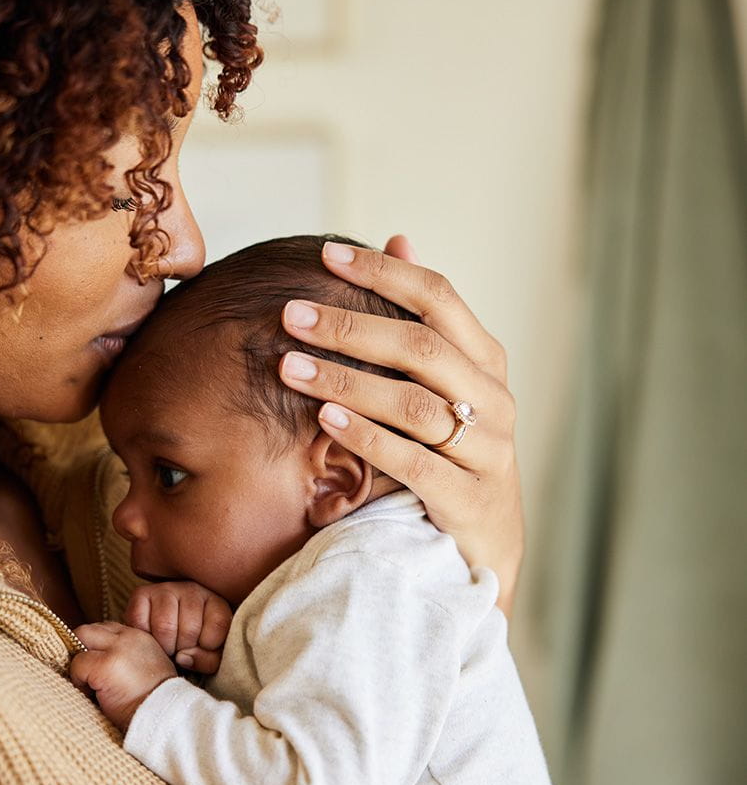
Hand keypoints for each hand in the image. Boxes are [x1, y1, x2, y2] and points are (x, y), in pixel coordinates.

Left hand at [71, 622, 176, 731]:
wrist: (164, 719)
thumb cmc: (154, 702)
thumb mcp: (148, 668)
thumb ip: (127, 656)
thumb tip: (99, 657)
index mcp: (141, 637)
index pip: (106, 629)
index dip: (96, 647)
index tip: (97, 667)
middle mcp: (129, 637)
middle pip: (89, 629)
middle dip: (82, 650)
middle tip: (88, 675)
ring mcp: (116, 649)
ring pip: (80, 640)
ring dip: (80, 664)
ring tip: (91, 686)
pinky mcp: (105, 665)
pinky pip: (77, 664)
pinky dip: (79, 680)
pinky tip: (94, 695)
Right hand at [125, 581, 232, 673]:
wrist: (169, 632)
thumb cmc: (194, 646)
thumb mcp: (212, 655)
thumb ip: (209, 660)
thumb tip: (182, 657)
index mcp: (215, 601)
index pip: (218, 626)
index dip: (208, 647)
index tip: (202, 648)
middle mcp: (192, 590)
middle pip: (190, 629)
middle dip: (183, 649)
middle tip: (181, 649)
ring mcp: (165, 589)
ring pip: (164, 627)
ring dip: (164, 646)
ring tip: (167, 646)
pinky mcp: (141, 594)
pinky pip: (140, 622)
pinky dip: (145, 638)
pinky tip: (152, 638)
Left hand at [279, 236, 523, 616]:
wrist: (485, 546)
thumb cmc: (451, 450)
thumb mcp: (444, 382)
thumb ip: (422, 318)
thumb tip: (399, 238)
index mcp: (485, 360)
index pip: (439, 297)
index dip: (384, 272)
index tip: (326, 254)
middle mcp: (494, 398)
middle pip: (422, 347)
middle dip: (351, 326)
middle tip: (291, 315)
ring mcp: (486, 450)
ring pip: (414, 404)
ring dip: (347, 381)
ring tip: (290, 367)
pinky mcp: (468, 499)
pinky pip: (413, 462)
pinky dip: (367, 437)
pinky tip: (325, 419)